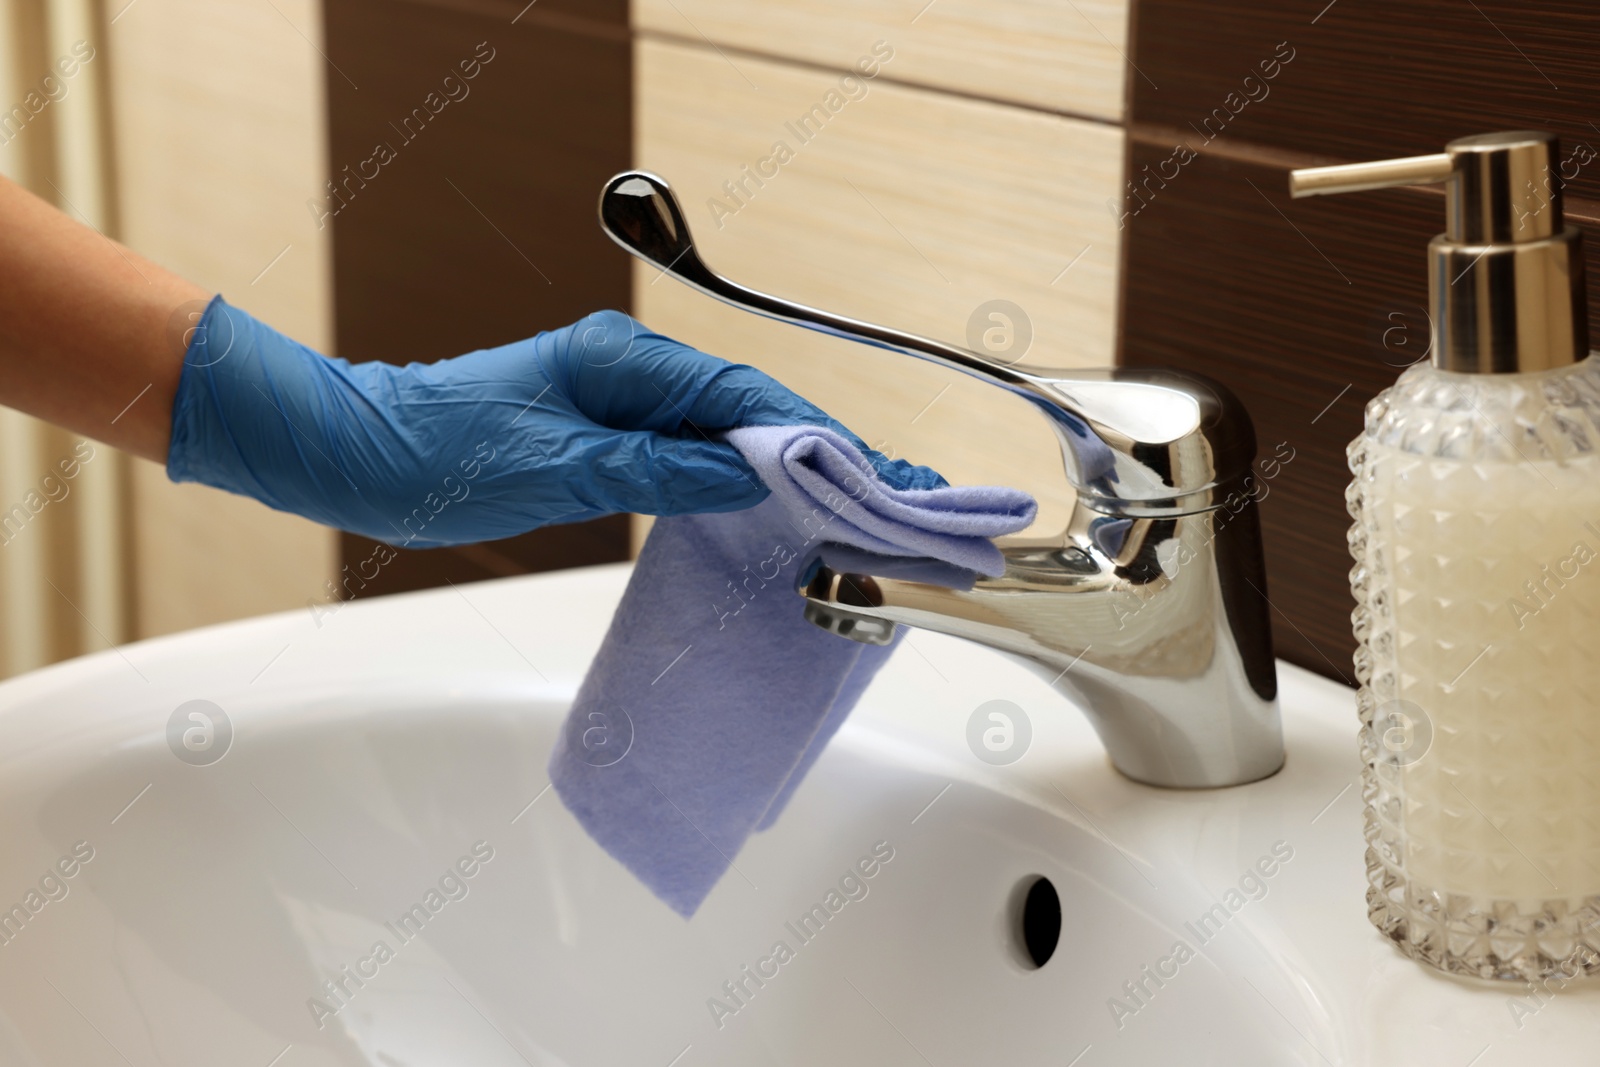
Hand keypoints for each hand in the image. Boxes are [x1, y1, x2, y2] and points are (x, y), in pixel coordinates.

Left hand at [167, 300, 945, 546]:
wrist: (354, 452)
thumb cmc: (434, 455)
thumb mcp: (554, 466)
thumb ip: (660, 466)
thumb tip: (755, 470)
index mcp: (624, 360)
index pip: (748, 397)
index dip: (824, 437)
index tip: (885, 475)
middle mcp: (633, 367)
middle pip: (755, 408)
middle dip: (831, 452)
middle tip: (904, 496)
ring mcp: (623, 396)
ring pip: (732, 431)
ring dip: (797, 468)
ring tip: (866, 507)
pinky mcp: (610, 428)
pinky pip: (697, 450)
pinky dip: (747, 478)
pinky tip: (782, 506)